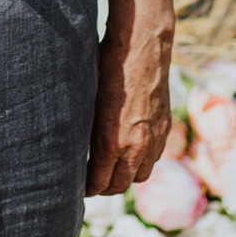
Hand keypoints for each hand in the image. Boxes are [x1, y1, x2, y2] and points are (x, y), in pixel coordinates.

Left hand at [86, 25, 171, 196]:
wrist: (142, 47)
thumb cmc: (106, 69)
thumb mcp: (87, 102)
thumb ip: (85, 133)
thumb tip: (71, 150)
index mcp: (111, 142)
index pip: (98, 184)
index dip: (86, 189)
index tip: (77, 186)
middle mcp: (135, 146)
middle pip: (120, 186)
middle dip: (104, 187)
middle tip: (91, 181)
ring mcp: (153, 139)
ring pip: (140, 176)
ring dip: (125, 175)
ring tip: (111, 168)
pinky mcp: (164, 129)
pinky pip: (154, 158)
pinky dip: (141, 160)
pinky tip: (130, 149)